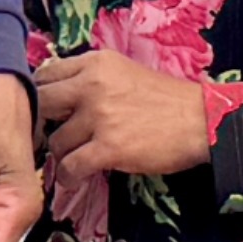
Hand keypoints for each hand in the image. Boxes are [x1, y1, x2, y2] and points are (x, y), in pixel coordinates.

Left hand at [35, 50, 216, 178]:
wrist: (201, 120)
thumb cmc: (166, 99)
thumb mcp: (125, 72)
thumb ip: (92, 78)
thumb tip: (61, 96)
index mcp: (96, 63)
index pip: (47, 74)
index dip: (41, 95)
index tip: (46, 111)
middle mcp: (92, 85)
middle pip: (42, 104)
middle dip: (42, 124)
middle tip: (50, 136)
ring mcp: (99, 116)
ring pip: (56, 140)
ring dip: (61, 155)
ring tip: (72, 160)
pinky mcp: (109, 147)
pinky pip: (71, 166)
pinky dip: (69, 176)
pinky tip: (74, 178)